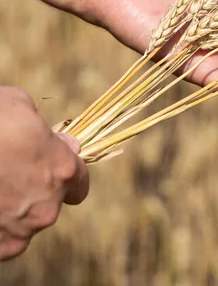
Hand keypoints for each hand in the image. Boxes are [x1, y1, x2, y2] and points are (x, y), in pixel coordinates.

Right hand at [0, 87, 88, 260]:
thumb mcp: (20, 106)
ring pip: (23, 224)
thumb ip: (45, 130)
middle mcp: (47, 206)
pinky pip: (2, 240)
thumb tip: (60, 142)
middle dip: (35, 190)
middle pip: (49, 204)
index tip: (50, 167)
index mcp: (62, 170)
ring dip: (13, 210)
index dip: (65, 174)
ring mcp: (19, 232)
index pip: (80, 183)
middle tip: (10, 173)